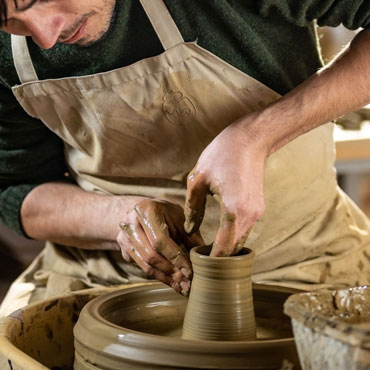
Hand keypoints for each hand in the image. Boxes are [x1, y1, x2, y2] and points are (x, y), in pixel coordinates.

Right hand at [117, 198, 202, 294]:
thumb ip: (191, 236)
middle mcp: (130, 224)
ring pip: (144, 265)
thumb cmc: (165, 212)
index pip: (160, 240)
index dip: (175, 258)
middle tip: (187, 284)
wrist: (142, 210)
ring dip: (165, 278)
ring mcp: (124, 238)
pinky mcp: (123, 250)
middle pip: (150, 256)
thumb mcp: (180, 217)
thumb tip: (204, 259)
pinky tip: (172, 281)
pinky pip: (141, 267)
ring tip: (182, 287)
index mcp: (147, 210)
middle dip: (170, 272)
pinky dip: (158, 275)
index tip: (190, 272)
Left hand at [184, 115, 266, 256]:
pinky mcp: (259, 207)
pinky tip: (220, 238)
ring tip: (208, 255)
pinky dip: (233, 238)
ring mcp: (257, 212)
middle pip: (234, 249)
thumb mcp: (198, 179)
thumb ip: (193, 206)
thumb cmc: (222, 154)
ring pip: (241, 241)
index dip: (211, 261)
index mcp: (233, 209)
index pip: (223, 247)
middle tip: (201, 265)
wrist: (251, 139)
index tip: (199, 268)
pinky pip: (245, 230)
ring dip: (227, 250)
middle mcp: (249, 215)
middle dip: (219, 260)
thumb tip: (190, 227)